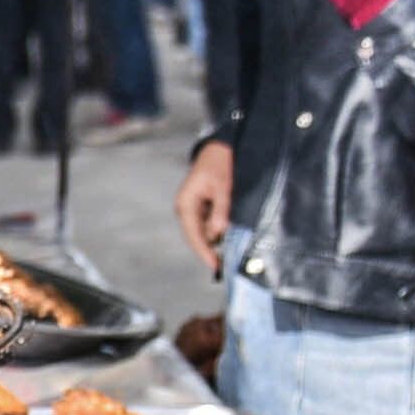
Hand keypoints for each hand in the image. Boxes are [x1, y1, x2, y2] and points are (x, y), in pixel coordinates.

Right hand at [175, 140, 234, 276]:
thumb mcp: (223, 187)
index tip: (215, 266)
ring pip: (202, 232)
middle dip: (209, 250)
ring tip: (228, 254)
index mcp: (186, 205)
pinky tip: (226, 239)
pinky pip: (207, 224)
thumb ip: (221, 210)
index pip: (194, 235)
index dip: (204, 252)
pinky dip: (216, 232)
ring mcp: (192, 208)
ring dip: (214, 242)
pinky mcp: (201, 207)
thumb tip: (218, 233)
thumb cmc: (219, 165)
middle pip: (196, 236)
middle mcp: (186, 209)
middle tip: (224, 265)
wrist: (218, 149)